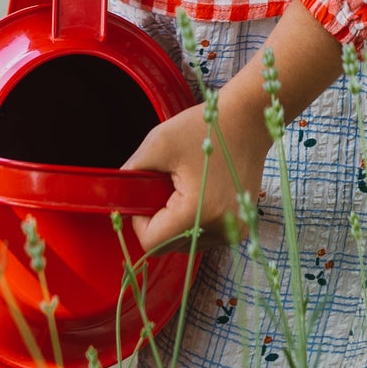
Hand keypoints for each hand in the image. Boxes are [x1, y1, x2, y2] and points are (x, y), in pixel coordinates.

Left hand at [123, 94, 272, 254]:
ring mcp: (233, 229)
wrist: (249, 120)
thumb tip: (118, 193)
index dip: (140, 222)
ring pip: (188, 243)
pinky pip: (205, 235)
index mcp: (197, 211)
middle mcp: (219, 227)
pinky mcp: (241, 225)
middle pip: (170, 246)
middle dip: (159, 221)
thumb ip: (133, 170)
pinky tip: (201, 194)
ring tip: (185, 188)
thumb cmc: (206, 127)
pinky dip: (196, 222)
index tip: (146, 196)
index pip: (153, 242)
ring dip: (177, 224)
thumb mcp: (159, 142)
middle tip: (166, 188)